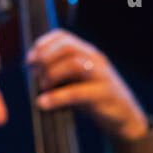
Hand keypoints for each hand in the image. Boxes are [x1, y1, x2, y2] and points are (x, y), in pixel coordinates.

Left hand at [27, 28, 148, 140]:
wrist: (123, 116)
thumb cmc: (91, 96)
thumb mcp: (72, 79)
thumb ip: (56, 70)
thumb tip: (29, 67)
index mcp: (86, 52)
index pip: (63, 36)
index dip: (42, 44)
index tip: (29, 60)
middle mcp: (95, 59)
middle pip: (67, 47)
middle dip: (45, 58)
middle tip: (34, 74)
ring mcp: (102, 75)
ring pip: (74, 64)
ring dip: (51, 75)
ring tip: (42, 87)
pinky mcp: (105, 94)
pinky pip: (78, 92)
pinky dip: (57, 97)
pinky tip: (44, 103)